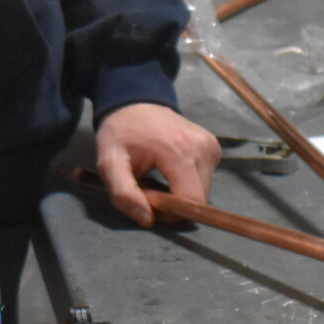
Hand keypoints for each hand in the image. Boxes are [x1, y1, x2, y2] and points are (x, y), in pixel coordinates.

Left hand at [94, 102, 220, 225]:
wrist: (134, 103)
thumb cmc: (121, 133)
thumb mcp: (110, 163)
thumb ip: (124, 193)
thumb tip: (148, 220)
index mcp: (179, 151)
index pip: (191, 201)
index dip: (170, 212)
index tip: (147, 199)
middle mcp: (202, 148)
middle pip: (198, 199)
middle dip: (174, 203)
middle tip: (149, 189)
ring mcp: (211, 146)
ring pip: (203, 191)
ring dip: (181, 193)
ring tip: (159, 177)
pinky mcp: (214, 147)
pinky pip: (205, 179)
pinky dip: (188, 182)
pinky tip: (171, 170)